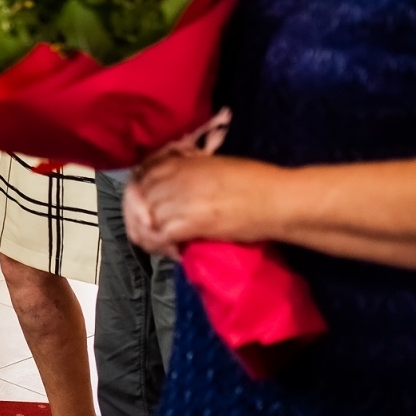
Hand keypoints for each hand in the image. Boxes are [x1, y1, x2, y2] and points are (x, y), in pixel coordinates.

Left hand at [126, 151, 283, 258]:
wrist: (278, 199)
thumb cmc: (254, 180)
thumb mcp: (212, 166)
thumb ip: (186, 173)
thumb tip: (171, 188)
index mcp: (179, 163)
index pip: (140, 178)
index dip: (137, 196)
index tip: (144, 209)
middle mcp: (175, 179)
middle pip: (138, 200)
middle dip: (139, 217)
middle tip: (151, 232)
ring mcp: (181, 200)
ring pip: (145, 220)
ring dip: (149, 235)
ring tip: (162, 245)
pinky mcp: (192, 222)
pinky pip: (160, 236)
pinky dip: (161, 246)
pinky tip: (173, 252)